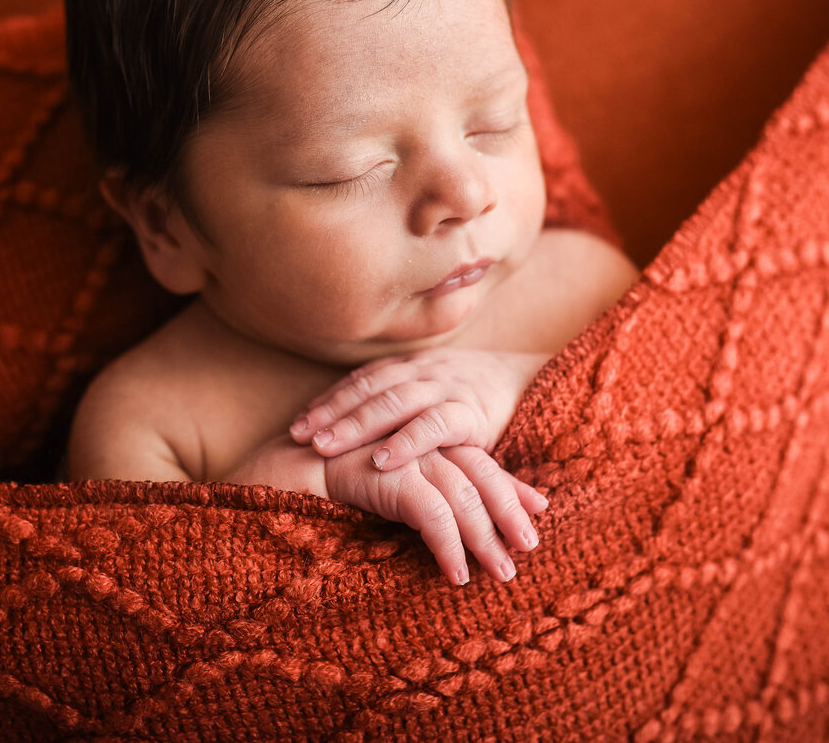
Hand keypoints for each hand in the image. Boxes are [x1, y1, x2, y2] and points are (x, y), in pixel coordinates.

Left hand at [291, 348, 549, 470]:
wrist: (531, 383)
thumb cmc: (473, 399)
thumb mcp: (432, 395)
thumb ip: (399, 407)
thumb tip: (351, 432)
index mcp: (410, 368)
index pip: (360, 381)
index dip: (328, 400)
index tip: (297, 424)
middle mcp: (423, 372)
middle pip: (368, 390)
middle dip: (331, 413)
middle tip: (297, 437)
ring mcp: (446, 389)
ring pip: (393, 403)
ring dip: (356, 426)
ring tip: (324, 448)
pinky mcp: (471, 413)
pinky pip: (434, 426)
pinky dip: (406, 442)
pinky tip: (381, 461)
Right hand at [323, 442, 548, 584]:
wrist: (289, 467)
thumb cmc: (342, 476)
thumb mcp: (396, 478)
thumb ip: (428, 486)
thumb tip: (465, 518)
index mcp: (429, 434)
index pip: (481, 460)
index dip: (511, 486)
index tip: (538, 511)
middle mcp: (425, 439)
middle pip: (482, 474)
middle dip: (509, 512)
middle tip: (529, 549)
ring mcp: (409, 454)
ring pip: (464, 496)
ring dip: (485, 538)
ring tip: (502, 574)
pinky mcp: (389, 474)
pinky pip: (432, 514)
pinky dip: (449, 546)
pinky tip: (456, 575)